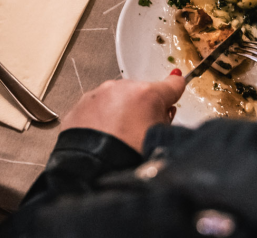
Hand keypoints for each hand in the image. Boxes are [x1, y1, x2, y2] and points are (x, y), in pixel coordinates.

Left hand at [61, 71, 184, 151]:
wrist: (93, 172)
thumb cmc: (129, 159)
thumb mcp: (162, 140)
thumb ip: (167, 120)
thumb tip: (164, 112)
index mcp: (147, 95)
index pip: (170, 85)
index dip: (175, 89)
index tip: (177, 85)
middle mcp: (120, 89)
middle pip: (139, 93)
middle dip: (142, 107)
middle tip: (141, 130)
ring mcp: (97, 96)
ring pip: (115, 99)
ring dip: (119, 112)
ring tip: (119, 138)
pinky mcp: (79, 107)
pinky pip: (95, 109)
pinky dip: (100, 119)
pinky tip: (103, 138)